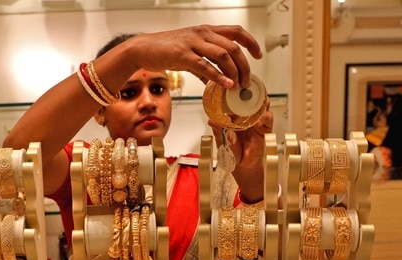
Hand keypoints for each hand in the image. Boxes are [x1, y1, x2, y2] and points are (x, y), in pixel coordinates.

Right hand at [127, 25, 262, 88]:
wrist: (142, 48)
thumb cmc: (164, 49)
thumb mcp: (188, 54)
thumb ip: (203, 65)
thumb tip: (214, 81)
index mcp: (206, 31)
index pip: (236, 32)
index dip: (250, 43)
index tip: (258, 55)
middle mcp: (202, 33)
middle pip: (233, 47)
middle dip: (244, 66)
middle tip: (247, 81)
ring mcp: (193, 43)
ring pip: (223, 55)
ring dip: (234, 72)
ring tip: (238, 85)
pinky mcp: (182, 54)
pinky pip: (205, 65)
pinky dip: (218, 76)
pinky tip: (225, 84)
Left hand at [209, 97, 272, 201]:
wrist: (242, 166)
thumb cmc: (231, 152)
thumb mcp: (222, 141)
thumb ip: (218, 130)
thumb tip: (211, 120)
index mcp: (234, 117)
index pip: (235, 101)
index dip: (234, 94)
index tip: (231, 87)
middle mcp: (246, 116)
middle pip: (250, 100)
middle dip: (249, 93)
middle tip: (246, 90)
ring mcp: (256, 121)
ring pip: (261, 106)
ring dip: (260, 101)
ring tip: (255, 101)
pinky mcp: (264, 128)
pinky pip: (267, 119)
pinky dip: (264, 117)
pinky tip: (258, 121)